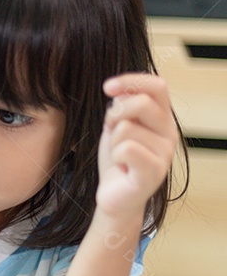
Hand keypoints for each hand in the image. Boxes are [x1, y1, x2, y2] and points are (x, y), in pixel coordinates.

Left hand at [96, 73, 178, 220]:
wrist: (114, 195)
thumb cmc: (117, 159)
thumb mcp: (117, 125)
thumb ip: (122, 105)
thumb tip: (119, 90)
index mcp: (163, 118)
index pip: (158, 86)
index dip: (131, 81)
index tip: (107, 88)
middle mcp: (169, 133)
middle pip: (142, 103)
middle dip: (115, 113)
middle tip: (111, 131)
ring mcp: (165, 154)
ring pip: (126, 128)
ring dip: (112, 141)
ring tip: (119, 155)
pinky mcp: (154, 172)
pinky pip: (126, 149)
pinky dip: (114, 155)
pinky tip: (122, 166)